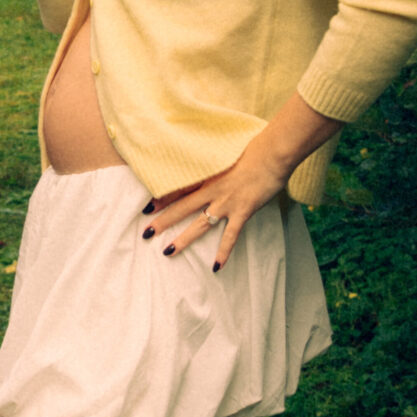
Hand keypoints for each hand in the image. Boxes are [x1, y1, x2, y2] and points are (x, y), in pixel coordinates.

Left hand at [143, 95, 343, 270]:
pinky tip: (216, 267)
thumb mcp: (228, 154)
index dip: (161, 199)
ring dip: (183, 239)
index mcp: (208, 175)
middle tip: (145, 233)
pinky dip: (223, 252)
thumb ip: (218, 164)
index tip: (146, 208)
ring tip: (167, 251)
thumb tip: (215, 167)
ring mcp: (226, 202)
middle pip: (181, 208)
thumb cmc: (253, 149)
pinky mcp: (242, 211)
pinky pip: (230, 235)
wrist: (272, 154)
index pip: (179, 189)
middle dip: (162, 221)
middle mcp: (212, 190)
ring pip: (199, 224)